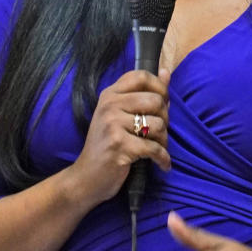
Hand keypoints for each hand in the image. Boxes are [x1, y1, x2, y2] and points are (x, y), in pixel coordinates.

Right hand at [67, 68, 170, 210]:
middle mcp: (110, 106)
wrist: (85, 178)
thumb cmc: (106, 145)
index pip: (141, 76)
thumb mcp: (119, 115)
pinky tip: (163, 164)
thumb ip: (143, 94)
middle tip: (160, 132)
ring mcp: (113, 125)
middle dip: (165, 118)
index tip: (164, 102)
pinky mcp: (120, 146)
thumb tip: (166, 72)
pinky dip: (164, 158)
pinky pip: (154, 148)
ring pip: (158, 124)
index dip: (159, 87)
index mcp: (109, 95)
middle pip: (155, 100)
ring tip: (158, 148)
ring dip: (164, 140)